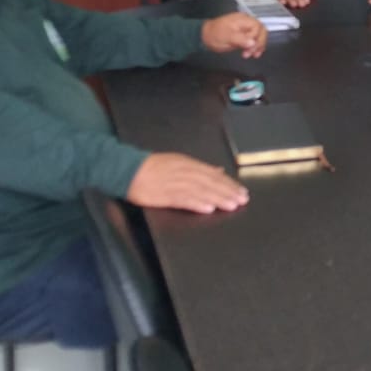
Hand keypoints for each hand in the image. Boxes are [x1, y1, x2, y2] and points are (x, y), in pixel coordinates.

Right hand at [125, 152, 248, 214]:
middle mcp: (184, 172)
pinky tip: (208, 208)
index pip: (213, 174)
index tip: (241, 191)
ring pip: (201, 191)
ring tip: (231, 205)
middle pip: (210, 182)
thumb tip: (218, 171)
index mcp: (188, 164)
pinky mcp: (164, 194)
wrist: (129, 170)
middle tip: (242, 200)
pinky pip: (183, 199)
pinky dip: (196, 203)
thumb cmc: (153, 167)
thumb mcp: (178, 162)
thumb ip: (199, 168)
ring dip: (218, 198)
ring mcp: (175, 183)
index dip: (229, 183)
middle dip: (228, 191)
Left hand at [200, 12, 266, 57]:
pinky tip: (254, 53)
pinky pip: (255, 39)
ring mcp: (246, 28)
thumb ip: (240, 39)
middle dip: (259, 43)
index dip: (255, 38)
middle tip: (251, 54)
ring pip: (260, 35)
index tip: (247, 49)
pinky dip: (256, 46)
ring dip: (259, 46)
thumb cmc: (215, 35)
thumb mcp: (226, 37)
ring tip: (253, 55)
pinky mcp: (245, 35)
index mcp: (243, 19)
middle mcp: (247, 22)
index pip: (257, 27)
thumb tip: (253, 43)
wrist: (205, 36)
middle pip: (262, 31)